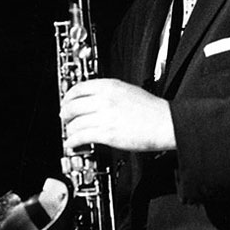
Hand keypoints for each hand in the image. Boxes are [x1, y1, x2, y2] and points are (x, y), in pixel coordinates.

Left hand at [60, 78, 175, 152]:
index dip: (68, 96)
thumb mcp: (128, 90)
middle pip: (72, 105)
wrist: (164, 122)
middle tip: (64, 118)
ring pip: (75, 123)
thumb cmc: (151, 109)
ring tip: (70, 134)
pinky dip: (73, 141)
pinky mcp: (107, 133)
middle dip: (65, 114)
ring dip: (69, 130)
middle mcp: (105, 99)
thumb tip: (93, 99)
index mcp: (110, 86)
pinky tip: (72, 144)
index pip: (79, 88)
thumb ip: (109, 92)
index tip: (66, 102)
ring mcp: (105, 116)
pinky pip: (81, 136)